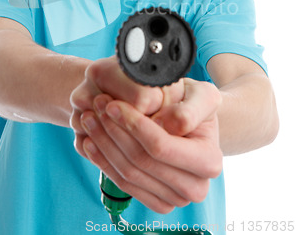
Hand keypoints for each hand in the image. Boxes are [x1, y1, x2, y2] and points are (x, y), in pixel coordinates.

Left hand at [70, 62, 222, 213]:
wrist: (189, 120)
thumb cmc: (193, 104)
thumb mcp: (201, 95)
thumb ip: (190, 109)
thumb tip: (168, 126)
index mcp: (208, 160)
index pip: (160, 146)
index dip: (132, 124)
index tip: (111, 104)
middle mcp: (196, 187)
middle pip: (141, 161)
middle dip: (113, 132)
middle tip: (95, 107)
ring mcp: (175, 199)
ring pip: (129, 173)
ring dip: (103, 144)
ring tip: (89, 118)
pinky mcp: (157, 202)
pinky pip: (124, 184)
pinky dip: (103, 161)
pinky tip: (90, 141)